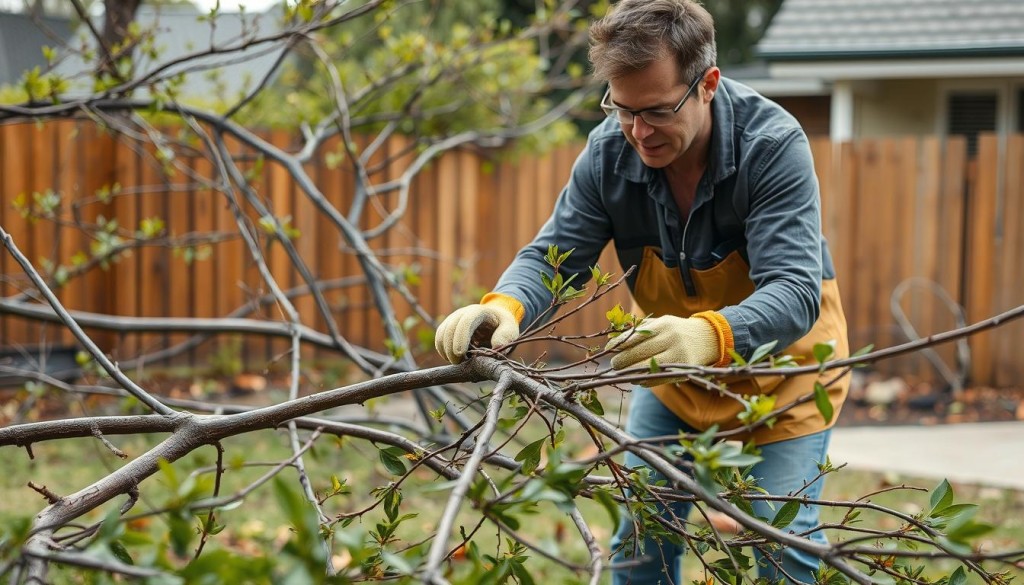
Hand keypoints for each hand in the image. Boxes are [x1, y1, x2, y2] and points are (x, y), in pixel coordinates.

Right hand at [435, 303, 519, 363]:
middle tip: (459, 363)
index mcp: (478, 312)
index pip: (465, 322)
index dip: (460, 338)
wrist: (494, 316)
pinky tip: (452, 358)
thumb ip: (505, 336)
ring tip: (458, 362)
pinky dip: (442, 350)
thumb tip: (496, 347)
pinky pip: (439, 339)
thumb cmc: (503, 324)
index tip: (460, 354)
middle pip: (450, 329)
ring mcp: (453, 319)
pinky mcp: (447, 326)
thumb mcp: (511, 329)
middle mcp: (462, 313)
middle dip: (451, 349)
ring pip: (441, 334)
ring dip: (446, 351)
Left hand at [604, 314, 720, 370]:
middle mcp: (671, 338)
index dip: (619, 343)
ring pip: (649, 367)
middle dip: (623, 360)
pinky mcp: (684, 367)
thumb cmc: (676, 331)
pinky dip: (645, 381)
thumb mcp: (661, 323)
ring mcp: (679, 353)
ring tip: (622, 374)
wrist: (708, 338)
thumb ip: (640, 329)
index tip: (608, 349)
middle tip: (614, 364)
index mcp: (663, 324)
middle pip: (640, 352)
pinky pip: (660, 377)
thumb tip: (613, 341)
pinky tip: (637, 380)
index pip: (636, 335)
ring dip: (631, 372)